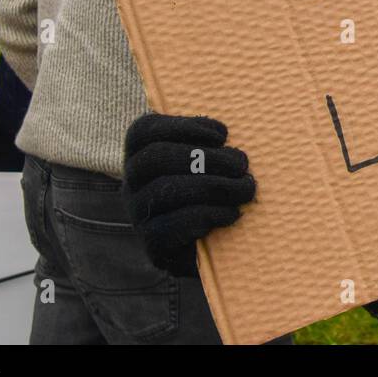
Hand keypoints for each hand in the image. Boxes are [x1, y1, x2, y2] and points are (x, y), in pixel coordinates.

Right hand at [122, 114, 255, 276]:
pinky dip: (207, 215)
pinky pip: (170, 226)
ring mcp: (138, 215)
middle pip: (156, 157)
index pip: (145, 131)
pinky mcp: (152, 245)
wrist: (216, 250)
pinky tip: (231, 213)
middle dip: (206, 157)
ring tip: (245, 189)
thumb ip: (213, 144)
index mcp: (142, 155)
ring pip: (165, 190)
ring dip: (214, 186)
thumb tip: (228, 134)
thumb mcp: (212, 163)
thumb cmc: (217, 194)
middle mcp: (132, 183)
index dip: (183, 126)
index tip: (223, 134)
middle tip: (241, 163)